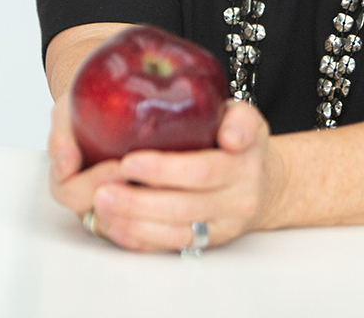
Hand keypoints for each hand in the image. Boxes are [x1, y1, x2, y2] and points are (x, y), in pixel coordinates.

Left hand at [56, 100, 278, 251]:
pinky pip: (169, 246)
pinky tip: (115, 225)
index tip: (129, 161)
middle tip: (103, 189)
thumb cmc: (241, 143)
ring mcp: (221, 227)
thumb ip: (240, 119)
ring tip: (102, 206)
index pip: (201, 170)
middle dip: (137, 201)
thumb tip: (230, 135)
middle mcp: (237, 201)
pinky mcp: (206, 244)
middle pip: (181, 206)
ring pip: (173, 232)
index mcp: (244, 165)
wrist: (262, 183)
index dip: (164, 170)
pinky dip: (138, 238)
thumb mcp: (246, 118)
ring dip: (133, 222)